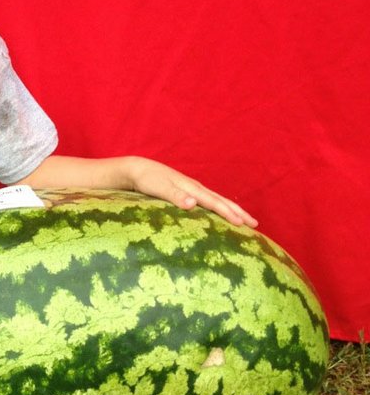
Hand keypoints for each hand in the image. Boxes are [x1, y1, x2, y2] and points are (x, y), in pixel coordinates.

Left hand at [127, 157, 257, 227]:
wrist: (137, 170)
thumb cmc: (147, 180)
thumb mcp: (158, 188)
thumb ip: (174, 195)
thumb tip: (192, 203)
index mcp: (191, 188)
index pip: (214, 202)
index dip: (228, 213)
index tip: (242, 224)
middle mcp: (195, 188)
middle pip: (221, 200)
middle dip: (238, 212)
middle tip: (255, 225)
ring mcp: (192, 189)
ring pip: (217, 200)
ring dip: (232, 210)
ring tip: (246, 221)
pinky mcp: (187, 192)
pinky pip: (209, 201)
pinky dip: (220, 208)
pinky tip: (222, 214)